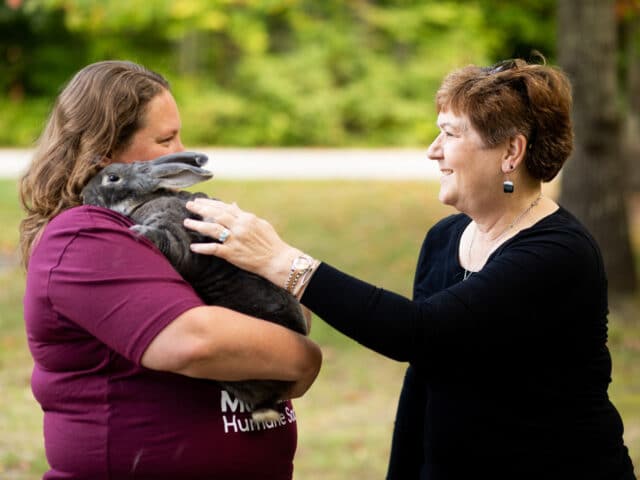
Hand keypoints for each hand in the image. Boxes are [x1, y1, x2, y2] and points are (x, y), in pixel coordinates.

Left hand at [184, 198, 302, 287]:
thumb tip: (233, 205)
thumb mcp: (260, 224)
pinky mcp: (232, 254)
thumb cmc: (271, 242)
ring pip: (212, 229)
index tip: (199, 201)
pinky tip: (193, 247)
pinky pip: (214, 249)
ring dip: (198, 225)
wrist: (277, 260)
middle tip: (189, 205)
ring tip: (186, 222)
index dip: (211, 203)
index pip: (225, 207)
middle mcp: (239, 227)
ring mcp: (235, 240)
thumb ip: (244, 214)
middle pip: (216, 215)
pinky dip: (203, 248)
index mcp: (247, 218)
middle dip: (201, 209)